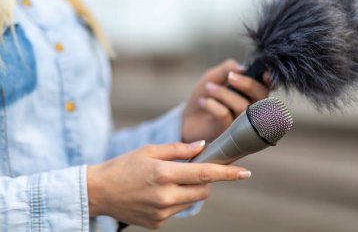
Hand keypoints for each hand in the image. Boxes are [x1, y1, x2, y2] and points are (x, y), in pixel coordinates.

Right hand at [87, 141, 250, 228]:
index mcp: (163, 174)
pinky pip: (177, 210)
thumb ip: (178, 150)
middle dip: (205, 180)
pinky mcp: (157, 224)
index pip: (204, 174)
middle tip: (191, 170)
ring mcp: (161, 213)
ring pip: (192, 201)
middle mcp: (165, 197)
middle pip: (203, 190)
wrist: (98, 192)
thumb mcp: (148, 151)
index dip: (227, 174)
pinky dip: (176, 200)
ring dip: (189, 190)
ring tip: (168, 181)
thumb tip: (202, 146)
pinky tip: (157, 193)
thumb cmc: (123, 166)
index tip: (246, 172)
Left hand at [182, 59, 270, 142]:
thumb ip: (228, 69)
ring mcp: (241, 125)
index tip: (263, 74)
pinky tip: (202, 101)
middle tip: (230, 77)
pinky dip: (212, 105)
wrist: (186, 118)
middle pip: (262, 98)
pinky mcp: (228, 135)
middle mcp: (251, 111)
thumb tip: (242, 68)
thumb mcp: (214, 77)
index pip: (267, 87)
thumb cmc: (204, 97)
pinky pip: (225, 115)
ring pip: (243, 107)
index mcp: (251, 94)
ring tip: (208, 87)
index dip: (269, 81)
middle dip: (247, 84)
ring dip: (224, 93)